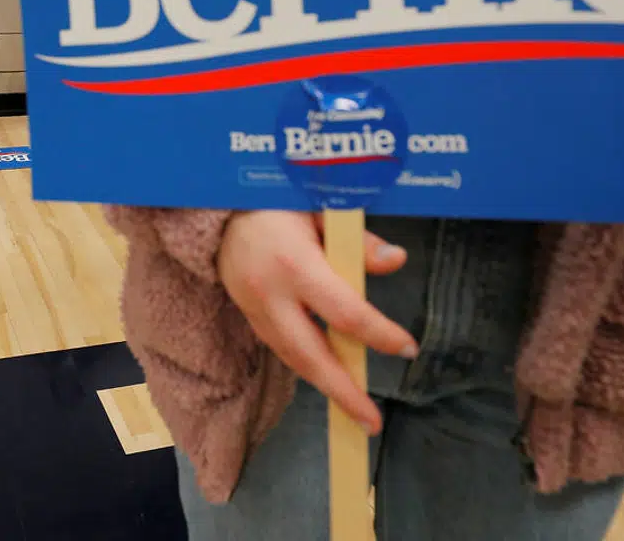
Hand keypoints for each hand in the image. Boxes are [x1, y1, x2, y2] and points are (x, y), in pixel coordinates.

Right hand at [217, 210, 417, 435]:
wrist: (216, 205)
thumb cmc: (278, 200)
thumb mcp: (321, 208)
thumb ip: (358, 241)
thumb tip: (396, 262)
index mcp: (294, 263)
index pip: (344, 312)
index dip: (378, 334)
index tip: (407, 348)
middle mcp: (270, 294)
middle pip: (310, 355)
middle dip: (344, 392)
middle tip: (372, 423)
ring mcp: (253, 308)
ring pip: (293, 359)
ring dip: (326, 387)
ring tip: (356, 411)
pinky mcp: (247, 315)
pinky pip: (282, 349)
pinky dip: (308, 367)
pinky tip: (330, 377)